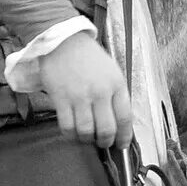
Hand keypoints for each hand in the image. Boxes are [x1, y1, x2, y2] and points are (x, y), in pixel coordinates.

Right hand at [35, 32, 131, 148]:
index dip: (124, 136)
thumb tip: (119, 121)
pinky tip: (73, 132)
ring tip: (87, 137)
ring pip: (86, 131)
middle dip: (106, 142)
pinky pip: (67, 126)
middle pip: (107, 129)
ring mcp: (79, 96)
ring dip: (87, 140)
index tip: (122, 143)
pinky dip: (71, 134)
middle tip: (103, 143)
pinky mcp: (61, 99)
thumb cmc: (88, 56)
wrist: (63, 41)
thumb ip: (116, 95)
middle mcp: (100, 92)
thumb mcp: (112, 71)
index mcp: (116, 84)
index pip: (125, 118)